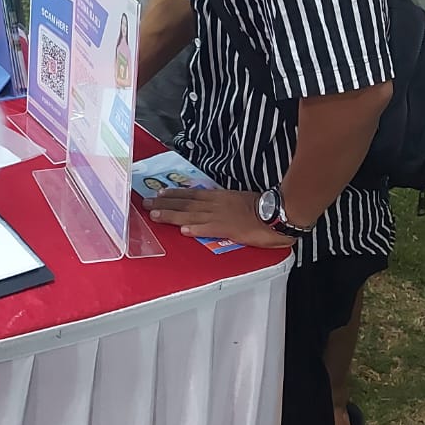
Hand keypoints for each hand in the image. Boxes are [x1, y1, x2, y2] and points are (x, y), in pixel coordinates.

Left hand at [143, 186, 293, 250]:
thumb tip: (214, 206)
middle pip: (185, 203)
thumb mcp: (239, 199)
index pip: (192, 194)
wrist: (278, 212)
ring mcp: (221, 216)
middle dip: (164, 203)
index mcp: (219, 197)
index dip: (174, 194)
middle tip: (146, 203)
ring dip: (171, 215)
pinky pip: (210, 229)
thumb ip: (225, 203)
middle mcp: (216, 204)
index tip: (159, 192)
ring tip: (154, 215)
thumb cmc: (262, 207)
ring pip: (191, 214)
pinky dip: (196, 230)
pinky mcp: (229, 229)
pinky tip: (182, 231)